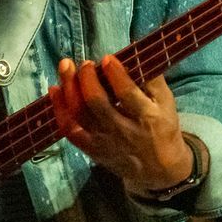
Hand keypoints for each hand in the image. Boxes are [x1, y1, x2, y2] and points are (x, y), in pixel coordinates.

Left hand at [48, 55, 192, 194]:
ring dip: (68, 88)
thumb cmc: (162, 128)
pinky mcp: (90, 149)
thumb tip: (134, 52)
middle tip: (85, 63)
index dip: (115, 74)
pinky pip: (69, 130)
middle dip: (86, 79)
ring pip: (79, 115)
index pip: (128, 94)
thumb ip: (153, 80)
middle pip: (97, 103)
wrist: (157, 168)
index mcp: (146, 117)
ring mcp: (103, 141)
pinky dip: (58, 109)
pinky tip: (55, 89)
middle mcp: (122, 130)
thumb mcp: (167, 104)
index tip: (107, 58)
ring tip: (65, 66)